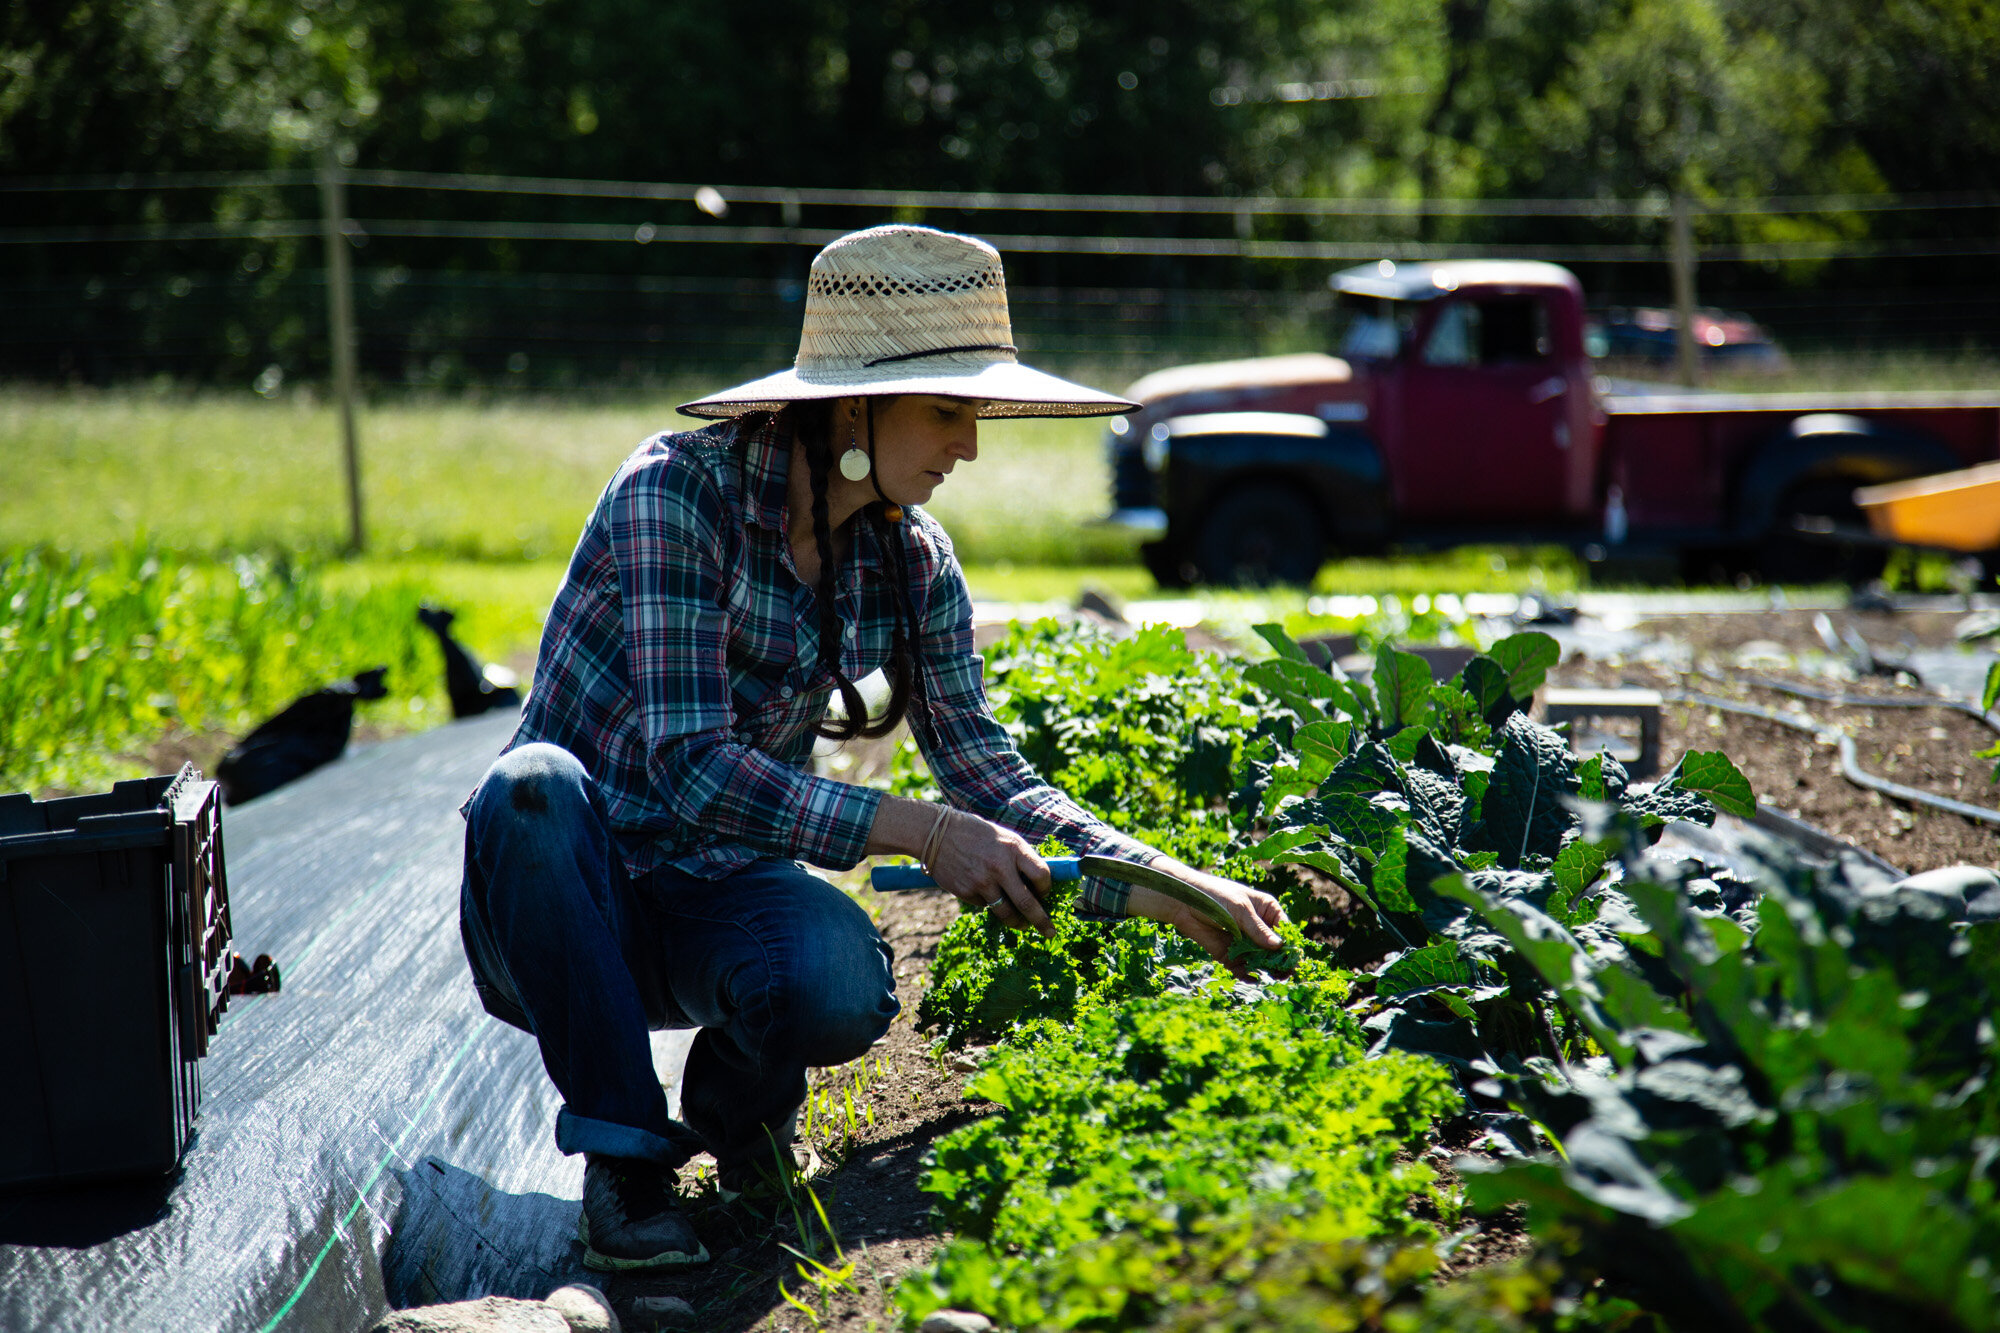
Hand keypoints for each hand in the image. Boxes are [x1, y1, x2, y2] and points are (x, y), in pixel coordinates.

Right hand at [928, 811, 1055, 936]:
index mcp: (1013, 848)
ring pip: (1006, 913)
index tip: (1045, 894)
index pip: (1041, 875)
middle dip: (1041, 921)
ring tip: (1022, 924)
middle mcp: (999, 867)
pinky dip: (990, 903)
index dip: (1046, 888)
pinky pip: (985, 905)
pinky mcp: (966, 892)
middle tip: (1049, 932)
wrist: (937, 833)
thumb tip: (1037, 884)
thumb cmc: (975, 833)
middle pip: (1027, 903)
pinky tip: (984, 891)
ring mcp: (982, 882)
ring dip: (1017, 922)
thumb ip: (1020, 858)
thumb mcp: (1003, 837)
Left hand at [1124, 864, 1286, 979]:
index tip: (1294, 957)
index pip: (1285, 930)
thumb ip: (1258, 929)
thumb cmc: (1215, 896)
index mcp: (1267, 910)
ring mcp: (1245, 942)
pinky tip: (1252, 979)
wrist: (1183, 903)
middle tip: (1285, 973)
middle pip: (1275, 949)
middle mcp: (1258, 928)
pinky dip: (1248, 975)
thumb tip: (1279, 946)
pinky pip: (1242, 968)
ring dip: (1267, 969)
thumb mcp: (1240, 910)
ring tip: (1273, 978)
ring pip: (1261, 960)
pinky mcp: (1230, 954)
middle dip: (1281, 961)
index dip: (1290, 944)